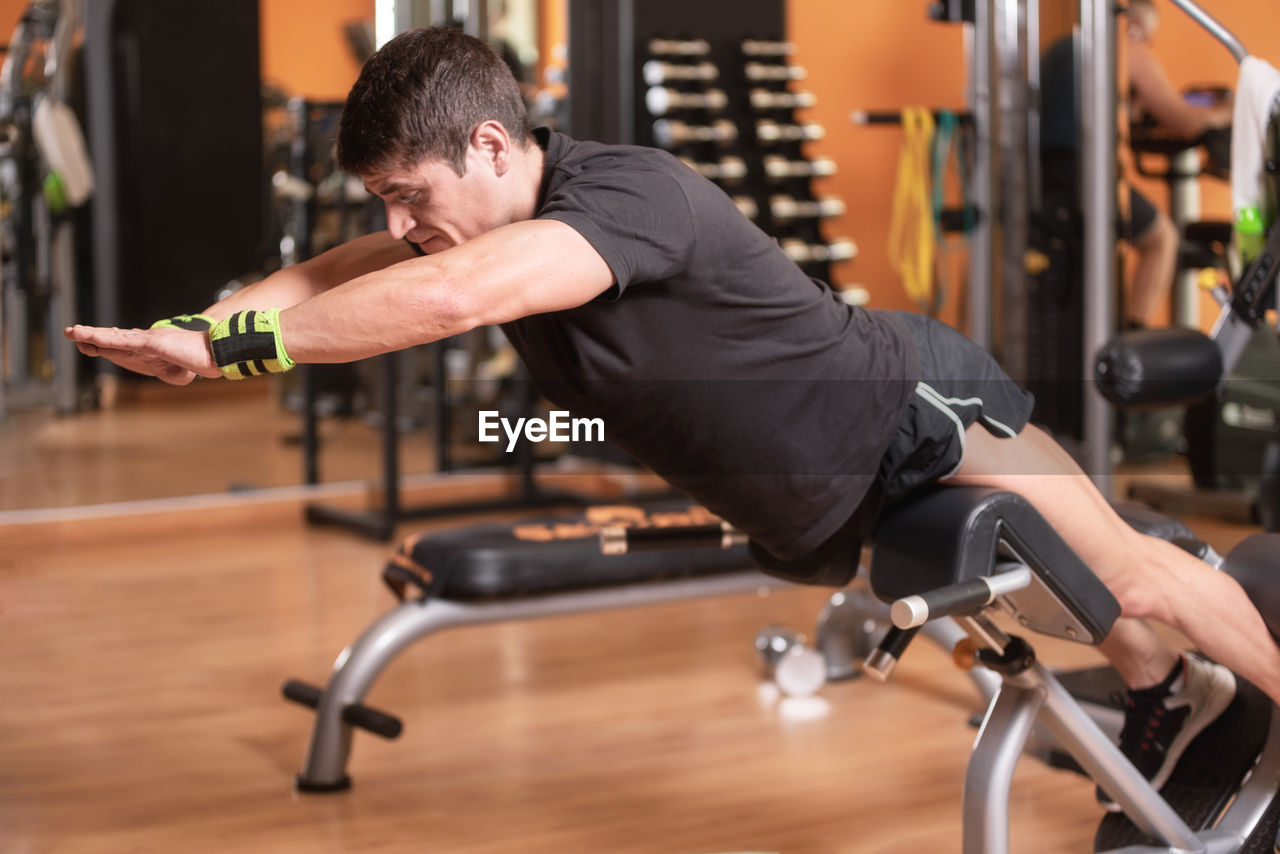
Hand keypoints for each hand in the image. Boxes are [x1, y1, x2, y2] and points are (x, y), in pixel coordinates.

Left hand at [64, 324, 222, 384]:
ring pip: (113, 338)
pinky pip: (122, 341)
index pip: (125, 345)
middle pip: (114, 338)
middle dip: (92, 336)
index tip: (91, 341)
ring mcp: (148, 340)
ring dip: (90, 335)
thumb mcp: (186, 372)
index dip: (107, 342)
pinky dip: (104, 338)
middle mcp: (148, 340)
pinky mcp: (150, 342)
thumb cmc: (205, 361)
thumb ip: (178, 374)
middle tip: (72, 332)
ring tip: (72, 332)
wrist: (217, 354)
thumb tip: (182, 379)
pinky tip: (89, 337)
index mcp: (154, 348)